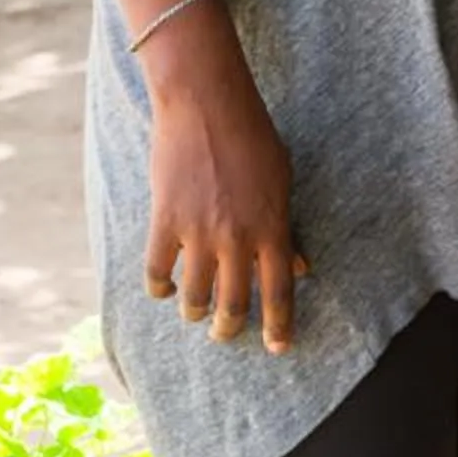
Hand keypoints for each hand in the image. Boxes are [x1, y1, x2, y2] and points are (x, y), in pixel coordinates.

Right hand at [142, 23, 307, 350]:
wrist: (207, 108)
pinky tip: (164, 291)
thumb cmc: (254, 140)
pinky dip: (160, 287)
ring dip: (195, 311)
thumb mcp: (284, 182)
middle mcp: (238, 237)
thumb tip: (299, 266)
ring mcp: (199, 232)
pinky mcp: (165, 222)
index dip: (279, 323)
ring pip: (195, 294)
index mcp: (273, 227)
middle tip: (227, 335)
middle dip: (231, 327)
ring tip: (196, 314)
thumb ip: (286, 227)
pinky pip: (158, 271)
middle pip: (234, 301)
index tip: (278, 348)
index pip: (280, 289)